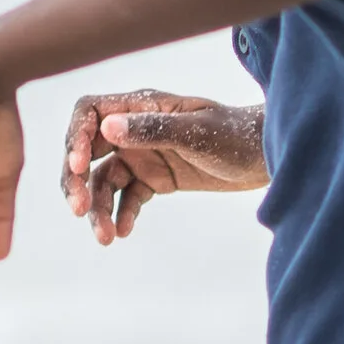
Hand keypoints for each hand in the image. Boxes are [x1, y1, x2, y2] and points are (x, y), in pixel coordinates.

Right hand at [61, 92, 266, 244]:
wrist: (268, 156)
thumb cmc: (237, 134)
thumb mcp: (197, 132)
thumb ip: (153, 129)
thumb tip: (107, 127)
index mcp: (142, 105)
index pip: (90, 113)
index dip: (75, 137)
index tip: (76, 166)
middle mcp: (136, 128)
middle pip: (87, 151)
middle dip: (76, 180)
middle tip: (78, 209)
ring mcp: (144, 154)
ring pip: (104, 181)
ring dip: (98, 207)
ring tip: (104, 238)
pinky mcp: (156, 179)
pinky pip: (128, 198)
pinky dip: (121, 215)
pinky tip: (122, 233)